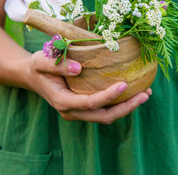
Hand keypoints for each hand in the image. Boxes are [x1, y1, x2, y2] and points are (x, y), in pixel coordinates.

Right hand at [25, 51, 150, 123]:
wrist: (32, 76)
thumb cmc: (37, 66)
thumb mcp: (41, 60)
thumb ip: (57, 65)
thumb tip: (79, 68)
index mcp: (62, 101)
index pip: (90, 103)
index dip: (108, 96)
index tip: (125, 84)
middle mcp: (72, 111)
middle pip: (104, 116)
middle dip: (126, 108)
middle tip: (145, 94)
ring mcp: (79, 112)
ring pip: (107, 116)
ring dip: (127, 107)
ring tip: (146, 93)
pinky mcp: (84, 108)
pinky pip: (105, 110)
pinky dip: (120, 103)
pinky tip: (134, 91)